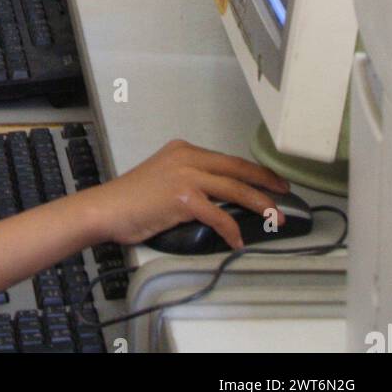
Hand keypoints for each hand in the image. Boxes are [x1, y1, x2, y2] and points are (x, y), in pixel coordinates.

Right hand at [87, 141, 290, 248]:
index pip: (227, 159)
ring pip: (234, 189)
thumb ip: (190, 181)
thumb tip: (219, 199)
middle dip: (265, 181)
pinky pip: (218, 215)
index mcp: (183, 150)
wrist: (107, 208)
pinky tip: (236, 241)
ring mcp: (186, 176)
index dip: (252, 171)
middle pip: (237, 168)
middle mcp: (187, 157)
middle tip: (285, 192)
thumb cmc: (131, 200)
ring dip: (260, 205)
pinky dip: (231, 230)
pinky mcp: (183, 198)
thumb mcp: (164, 178)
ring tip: (275, 219)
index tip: (269, 180)